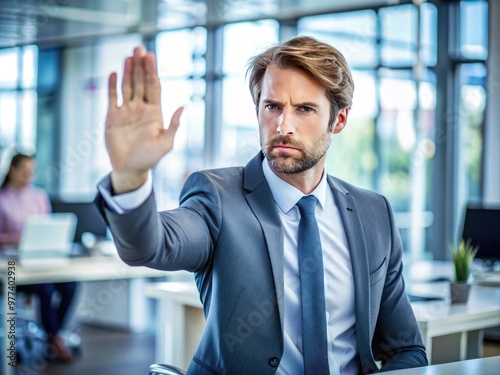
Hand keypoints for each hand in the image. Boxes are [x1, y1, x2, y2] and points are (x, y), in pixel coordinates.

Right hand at [105, 47, 183, 193]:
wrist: (130, 169)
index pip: (154, 87)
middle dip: (141, 66)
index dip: (152, 72)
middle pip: (141, 82)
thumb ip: (173, 125)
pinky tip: (113, 74)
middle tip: (139, 49)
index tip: (151, 56)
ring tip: (128, 56)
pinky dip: (112, 86)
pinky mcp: (112, 117)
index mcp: (155, 112)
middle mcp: (141, 108)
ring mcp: (126, 111)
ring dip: (128, 72)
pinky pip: (112, 98)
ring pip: (127, 87)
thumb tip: (182, 106)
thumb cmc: (150, 158)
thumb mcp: (165, 144)